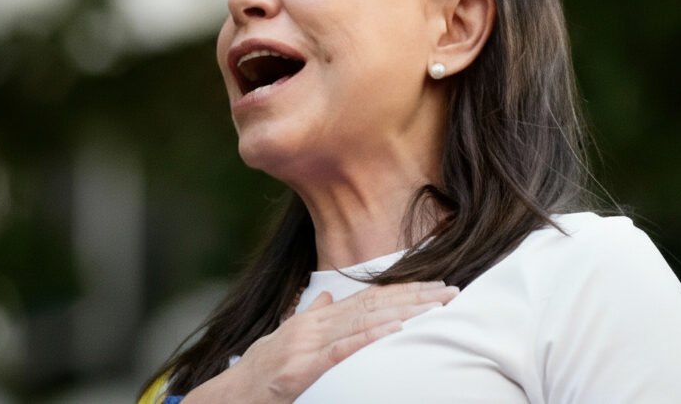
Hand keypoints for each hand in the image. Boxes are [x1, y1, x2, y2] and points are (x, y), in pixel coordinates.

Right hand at [183, 281, 459, 403]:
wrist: (228, 397)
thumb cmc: (259, 372)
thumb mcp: (286, 338)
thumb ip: (311, 316)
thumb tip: (331, 293)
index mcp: (315, 320)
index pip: (368, 299)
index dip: (404, 291)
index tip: (436, 287)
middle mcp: (313, 326)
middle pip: (373, 306)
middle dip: (415, 298)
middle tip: (452, 292)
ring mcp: (306, 345)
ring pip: (363, 322)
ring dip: (404, 314)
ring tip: (436, 308)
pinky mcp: (300, 369)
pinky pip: (342, 351)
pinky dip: (370, 338)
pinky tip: (396, 331)